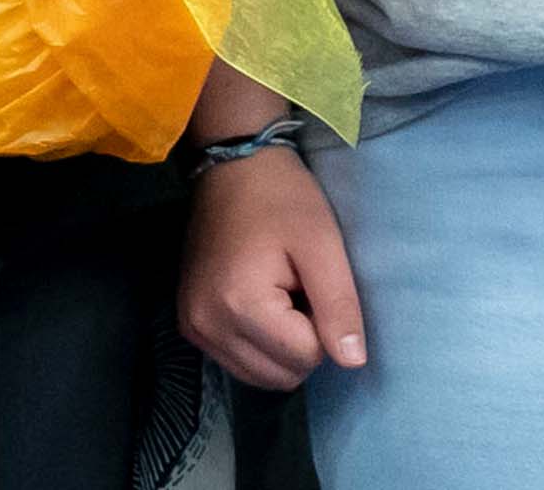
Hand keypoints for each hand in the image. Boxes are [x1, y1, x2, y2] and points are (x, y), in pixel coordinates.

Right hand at [182, 146, 366, 388]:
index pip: (305, 357)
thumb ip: (339, 306)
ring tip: (278, 295)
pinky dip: (258, 345)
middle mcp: (207, 326)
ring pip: (259, 376)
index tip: (310, 281)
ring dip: (280, 347)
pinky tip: (259, 303)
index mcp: (239, 305)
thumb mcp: (322, 245)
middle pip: (281, 375)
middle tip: (297, 289)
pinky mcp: (189, 325)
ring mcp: (193, 328)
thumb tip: (353, 362)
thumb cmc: (283, 198)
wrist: (232, 166)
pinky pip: (237, 362)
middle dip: (301, 342)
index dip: (322, 324)